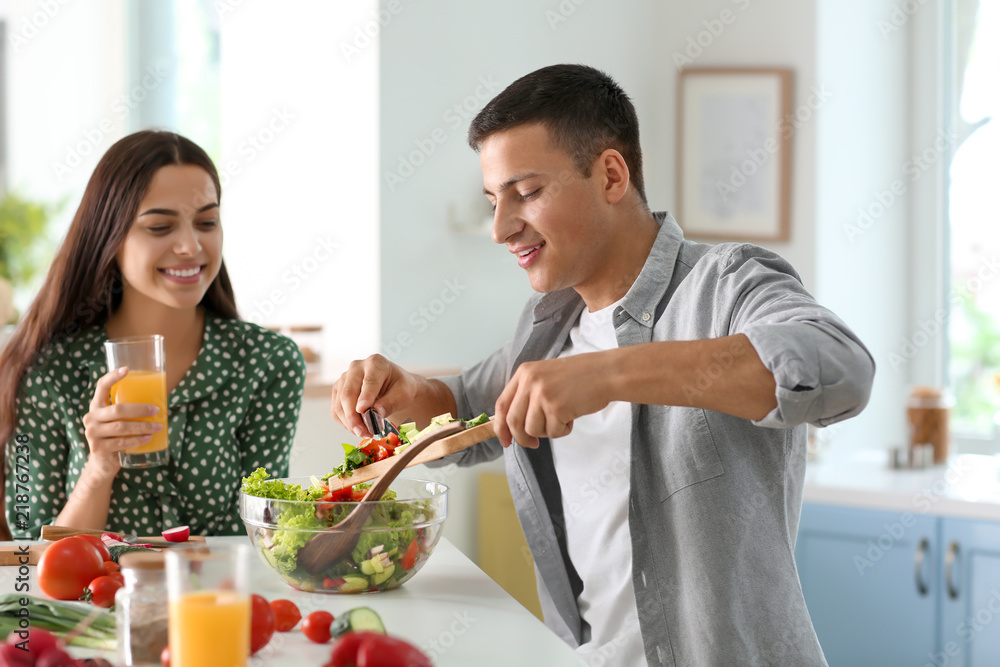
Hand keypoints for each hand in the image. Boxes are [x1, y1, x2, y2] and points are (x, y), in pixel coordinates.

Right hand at [81, 367, 162, 480]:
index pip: (101, 386)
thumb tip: (162, 400)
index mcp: (97, 406)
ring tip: (158, 427)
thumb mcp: (120, 421)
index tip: (127, 369)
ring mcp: (92, 433)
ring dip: (143, 426)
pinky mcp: (98, 448)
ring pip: (122, 427)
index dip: (112, 377)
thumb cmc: (117, 437)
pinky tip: (148, 438)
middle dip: (140, 409)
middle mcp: (91, 417)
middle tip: (157, 410)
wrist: (103, 464)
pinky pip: (121, 442)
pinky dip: (137, 440)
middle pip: (118, 409)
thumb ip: (131, 410)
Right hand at [330, 355, 419, 436]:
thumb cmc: (400, 388)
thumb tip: (377, 412)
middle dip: (354, 416)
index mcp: (376, 363)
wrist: (394, 386)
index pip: (369, 381)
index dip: (365, 396)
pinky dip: (345, 422)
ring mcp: (345, 378)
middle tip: (363, 432)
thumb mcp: (403, 394)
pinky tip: (357, 429)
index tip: (363, 410)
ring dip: (349, 422)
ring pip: (340, 403)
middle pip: (349, 393)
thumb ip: (392, 402)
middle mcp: (356, 367)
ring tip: (364, 433)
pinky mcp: (338, 390)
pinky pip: (336, 409)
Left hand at [495, 352, 615, 448]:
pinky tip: (572, 416)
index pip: (502, 404)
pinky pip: (552, 432)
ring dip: (547, 431)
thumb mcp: (546, 377)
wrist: (606, 373)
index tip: (506, 440)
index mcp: (524, 372)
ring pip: (532, 430)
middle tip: (533, 443)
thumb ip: (528, 394)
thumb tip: (512, 426)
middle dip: (522, 438)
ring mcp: (542, 394)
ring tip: (562, 418)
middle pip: (513, 422)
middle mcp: (530, 382)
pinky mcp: (556, 407)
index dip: (501, 427)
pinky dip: (563, 430)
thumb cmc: (579, 377)